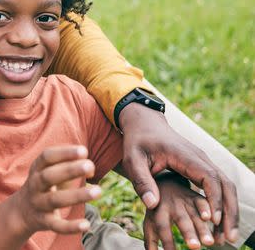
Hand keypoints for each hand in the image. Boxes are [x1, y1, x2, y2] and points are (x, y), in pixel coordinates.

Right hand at [9, 145, 101, 238]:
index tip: (83, 151)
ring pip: (55, 200)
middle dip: (69, 170)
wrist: (22, 211)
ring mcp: (38, 204)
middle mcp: (35, 185)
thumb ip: (71, 166)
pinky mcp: (44, 222)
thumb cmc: (45, 185)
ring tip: (98, 191)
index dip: (64, 153)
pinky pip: (56, 225)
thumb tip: (91, 168)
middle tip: (89, 165)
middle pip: (49, 176)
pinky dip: (70, 227)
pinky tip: (86, 225)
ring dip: (76, 195)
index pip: (47, 157)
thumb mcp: (51, 172)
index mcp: (37, 169)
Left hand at [119, 103, 238, 243]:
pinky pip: (218, 187)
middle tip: (228, 238)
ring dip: (229, 211)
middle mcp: (200, 158)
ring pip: (226, 187)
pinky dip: (222, 205)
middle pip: (225, 184)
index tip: (212, 220)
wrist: (144, 124)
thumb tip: (152, 205)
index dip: (213, 199)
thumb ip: (141, 180)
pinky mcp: (202, 168)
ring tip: (226, 237)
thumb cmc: (137, 141)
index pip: (209, 177)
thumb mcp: (132, 159)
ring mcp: (203, 162)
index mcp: (185, 155)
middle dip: (229, 211)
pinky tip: (218, 224)